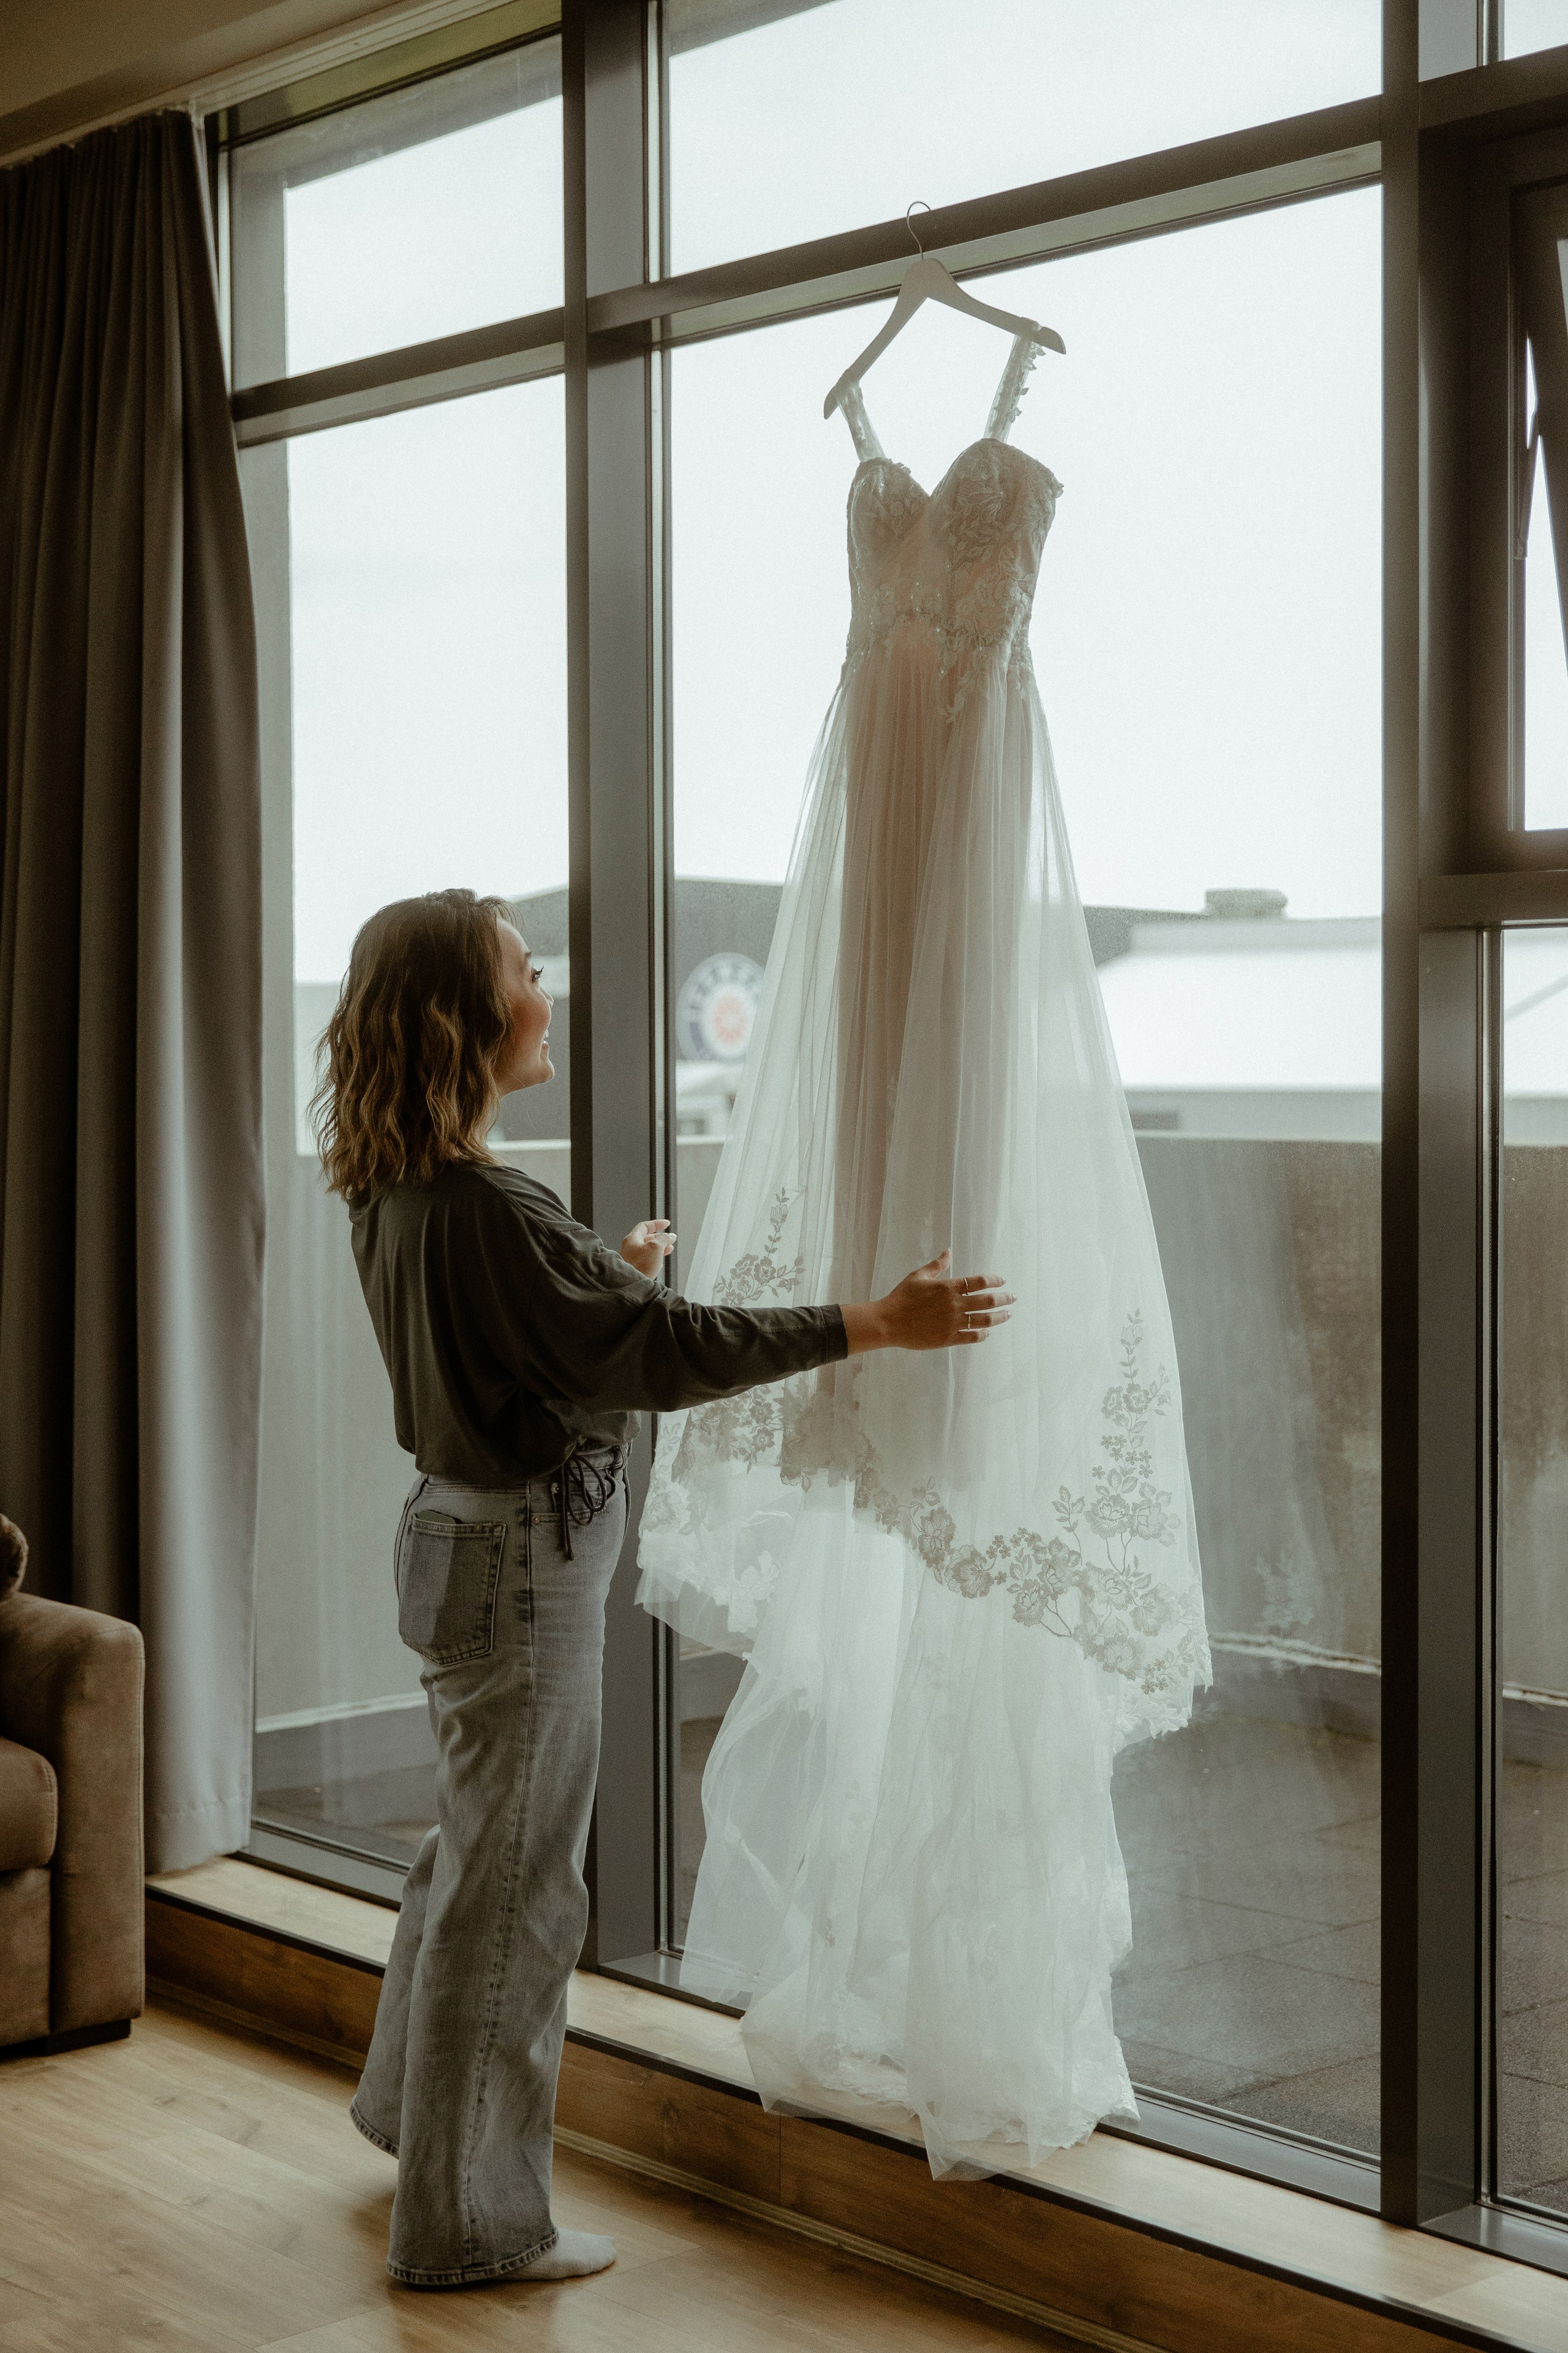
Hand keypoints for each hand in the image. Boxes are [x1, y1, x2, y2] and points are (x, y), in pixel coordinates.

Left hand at [621, 1218, 674, 1277]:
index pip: (645, 1226)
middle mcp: (630, 1248)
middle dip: (661, 1237)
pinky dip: (655, 1258)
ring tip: (669, 1249)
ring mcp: (632, 1259)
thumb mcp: (655, 1247)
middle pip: (647, 1238)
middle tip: (671, 1238)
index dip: (657, 1224)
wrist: (630, 1285)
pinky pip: (646, 1260)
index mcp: (632, 1239)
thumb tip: (670, 1236)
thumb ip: (664, 1239)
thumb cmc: (639, 1265)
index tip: (667, 1224)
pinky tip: (660, 1262)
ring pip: (648, 1250)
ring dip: (660, 1248)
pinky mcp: (636, 1269)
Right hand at [841, 1251, 1014, 1354]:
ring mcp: (953, 1323)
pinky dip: (983, 1334)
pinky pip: (973, 1337)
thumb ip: (937, 1265)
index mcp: (948, 1287)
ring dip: (999, 1317)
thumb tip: (948, 1252)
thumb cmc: (901, 1297)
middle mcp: (954, 1305)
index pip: (979, 1281)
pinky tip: (987, 1331)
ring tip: (1007, 1314)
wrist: (888, 1322)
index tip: (1002, 1280)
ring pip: (985, 1320)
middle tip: (1013, 1297)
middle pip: (988, 1301)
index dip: (994, 1280)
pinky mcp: (949, 1339)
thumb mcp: (918, 1276)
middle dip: (1004, 1298)